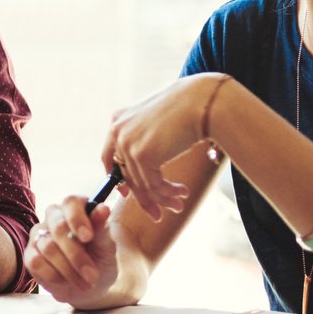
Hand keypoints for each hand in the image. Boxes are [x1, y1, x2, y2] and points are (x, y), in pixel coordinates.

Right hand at [24, 198, 121, 306]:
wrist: (90, 285)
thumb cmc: (100, 259)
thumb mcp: (107, 246)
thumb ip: (102, 228)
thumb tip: (103, 208)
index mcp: (75, 208)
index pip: (71, 203)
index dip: (77, 219)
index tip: (88, 237)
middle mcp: (54, 217)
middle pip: (58, 227)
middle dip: (76, 254)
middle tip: (92, 274)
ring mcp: (39, 235)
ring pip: (48, 247)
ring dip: (69, 269)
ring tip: (85, 283)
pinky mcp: (30, 255)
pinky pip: (36, 262)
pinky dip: (54, 275)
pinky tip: (66, 281)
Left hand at [101, 75, 221, 220]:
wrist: (202, 101)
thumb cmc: (187, 108)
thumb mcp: (156, 122)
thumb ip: (144, 140)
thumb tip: (144, 168)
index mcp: (118, 120)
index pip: (110, 157)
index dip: (119, 179)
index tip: (127, 194)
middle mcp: (118, 131)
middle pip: (126, 175)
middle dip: (146, 197)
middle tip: (160, 212)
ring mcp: (127, 143)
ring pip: (141, 184)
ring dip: (162, 198)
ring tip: (179, 204)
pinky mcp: (142, 155)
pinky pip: (152, 185)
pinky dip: (167, 193)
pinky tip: (182, 193)